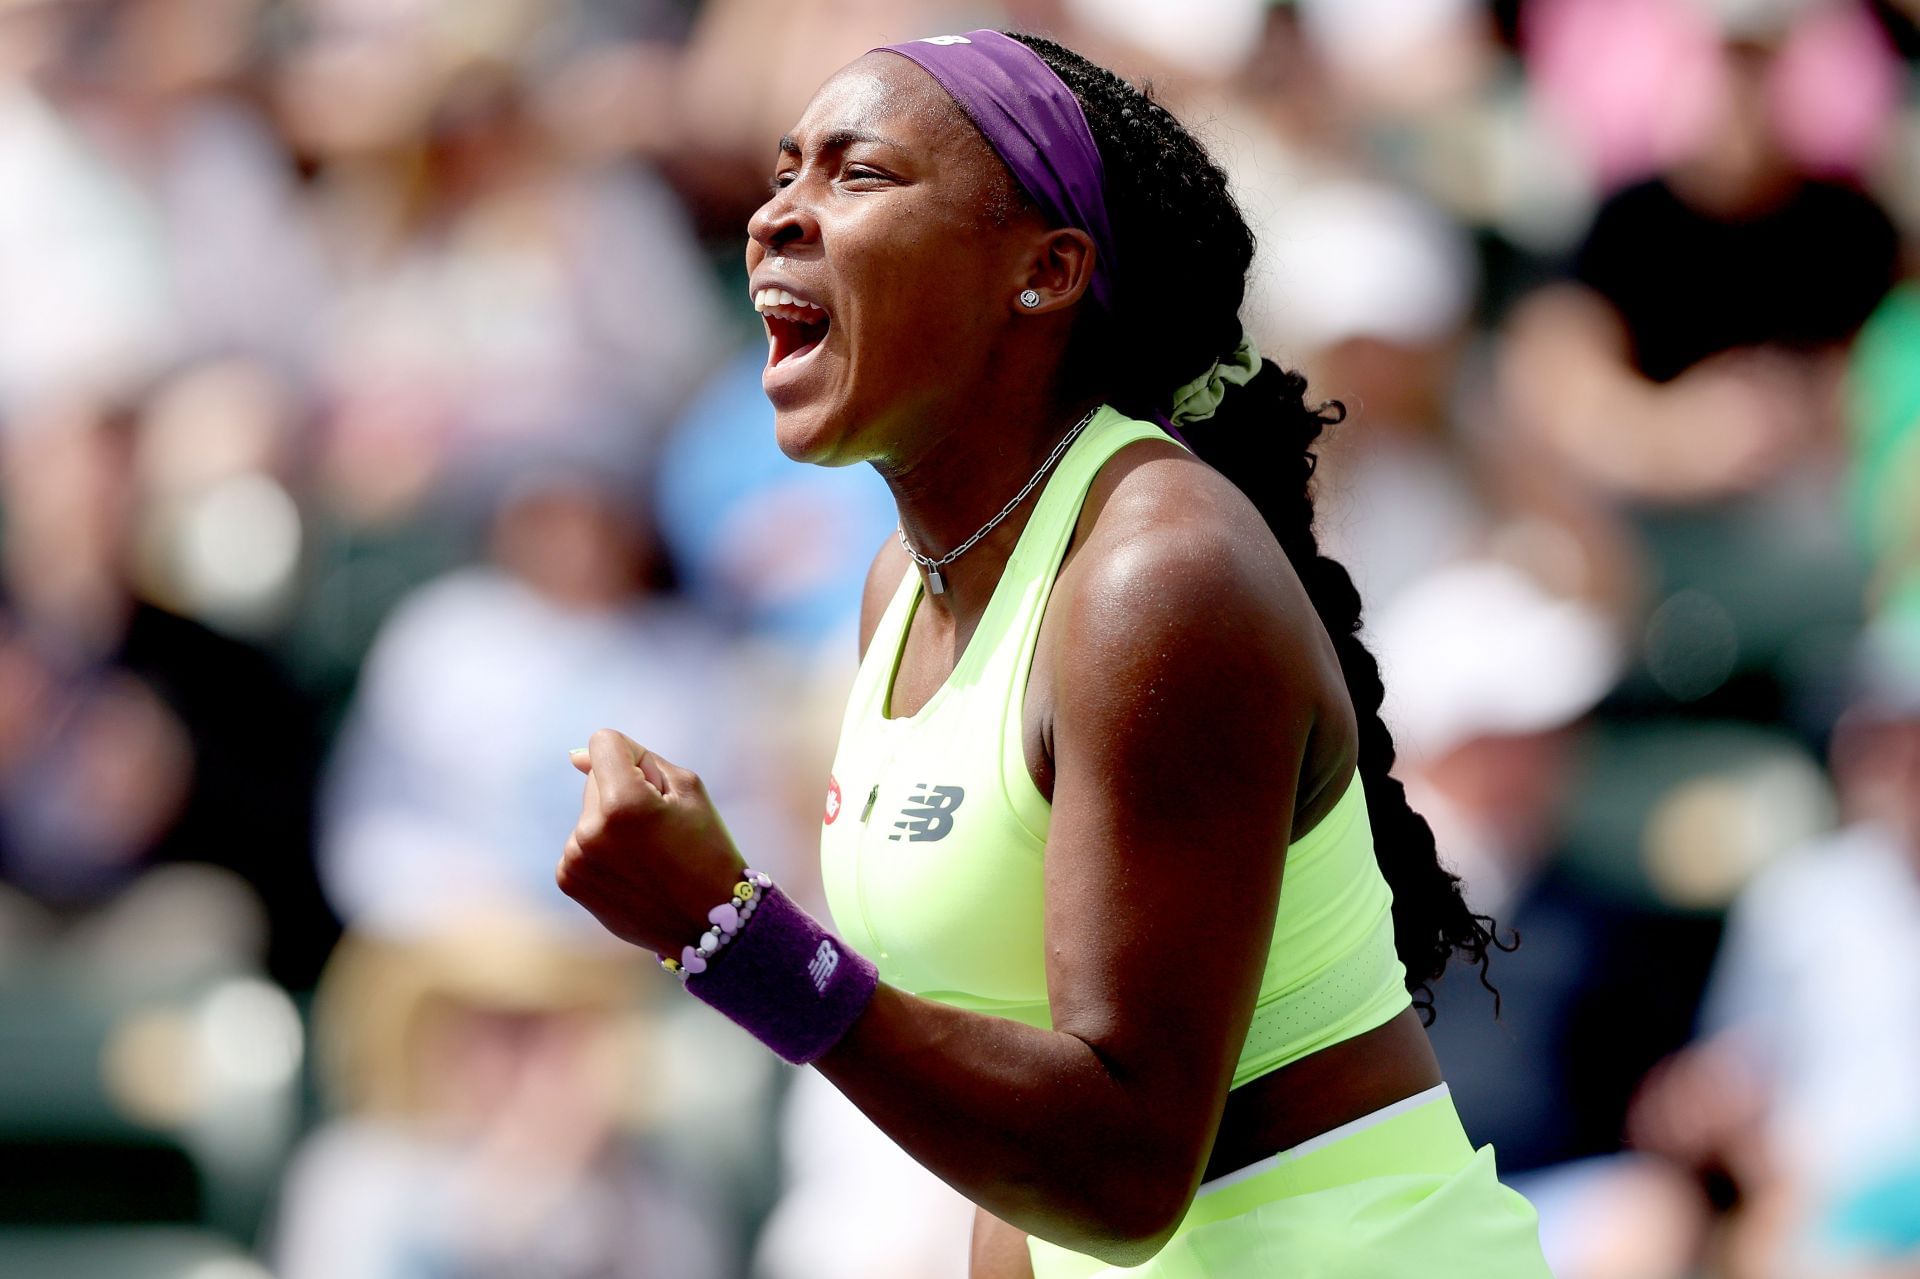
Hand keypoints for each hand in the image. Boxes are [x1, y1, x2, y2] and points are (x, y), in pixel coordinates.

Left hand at [558, 728, 747, 955]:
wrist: (708, 923)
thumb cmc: (706, 848)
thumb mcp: (687, 789)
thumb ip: (634, 760)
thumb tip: (575, 756)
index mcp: (624, 803)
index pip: (604, 742)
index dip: (633, 756)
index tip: (655, 785)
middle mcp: (591, 830)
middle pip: (596, 779)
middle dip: (623, 791)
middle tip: (659, 829)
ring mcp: (576, 858)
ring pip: (589, 813)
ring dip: (611, 823)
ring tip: (647, 856)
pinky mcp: (569, 880)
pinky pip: (580, 842)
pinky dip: (602, 850)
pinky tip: (631, 873)